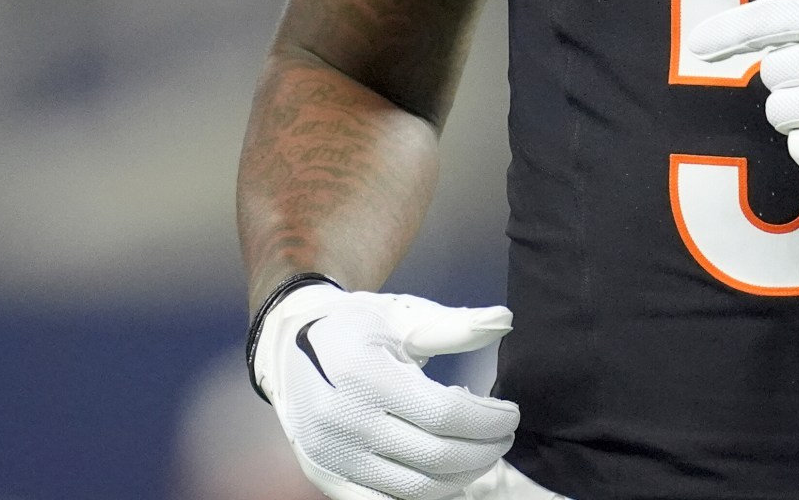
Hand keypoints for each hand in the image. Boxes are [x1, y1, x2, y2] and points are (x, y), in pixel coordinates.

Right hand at [252, 282, 519, 499]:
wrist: (288, 347)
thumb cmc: (354, 327)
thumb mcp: (402, 316)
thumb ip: (454, 325)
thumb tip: (505, 321)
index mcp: (364, 375)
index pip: (444, 415)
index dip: (488, 421)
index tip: (510, 414)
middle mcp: (344, 421)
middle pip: (435, 458)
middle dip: (483, 452)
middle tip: (503, 437)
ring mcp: (331, 455)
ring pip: (414, 490)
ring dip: (459, 478)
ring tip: (479, 455)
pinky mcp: (324, 476)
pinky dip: (422, 497)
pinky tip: (446, 479)